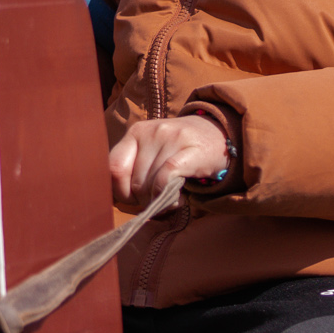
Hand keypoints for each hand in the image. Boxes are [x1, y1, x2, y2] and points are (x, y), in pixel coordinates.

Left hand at [110, 116, 229, 204]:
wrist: (219, 134)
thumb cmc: (181, 150)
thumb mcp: (152, 151)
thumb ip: (134, 169)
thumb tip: (118, 200)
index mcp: (136, 132)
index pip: (114, 168)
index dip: (120, 191)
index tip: (133, 200)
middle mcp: (151, 131)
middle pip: (135, 181)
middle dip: (144, 200)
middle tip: (157, 201)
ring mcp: (171, 138)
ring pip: (151, 184)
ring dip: (159, 200)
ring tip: (170, 199)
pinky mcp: (191, 149)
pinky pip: (167, 178)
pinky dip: (167, 195)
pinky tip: (177, 199)